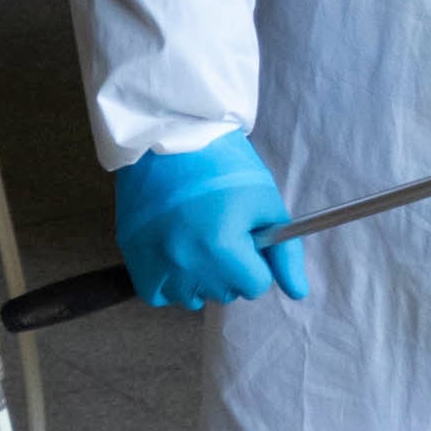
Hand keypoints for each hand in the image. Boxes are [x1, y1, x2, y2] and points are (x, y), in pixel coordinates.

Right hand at [115, 132, 313, 308]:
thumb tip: (297, 292)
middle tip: (221, 231)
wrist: (171, 133)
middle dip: (232, 269)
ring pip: (192, 297)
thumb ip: (285, 253)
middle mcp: (186, 261)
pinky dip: (170, 284)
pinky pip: (158, 295)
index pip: (256, 285)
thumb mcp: (265, 202)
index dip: (258, 260)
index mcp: (221, 247)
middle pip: (225, 292)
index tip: (246, 237)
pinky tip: (178, 259)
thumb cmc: (224, 164)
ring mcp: (156, 261)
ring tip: (198, 243)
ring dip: (202, 278)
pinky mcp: (134, 256)